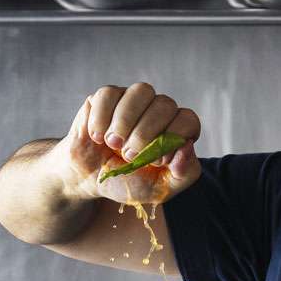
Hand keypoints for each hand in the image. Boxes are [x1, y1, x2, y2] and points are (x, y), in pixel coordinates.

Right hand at [49, 82, 201, 205]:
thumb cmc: (130, 182)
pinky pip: (109, 93)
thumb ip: (183, 174)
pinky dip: (102, 117)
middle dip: (145, 134)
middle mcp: (159, 111)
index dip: (174, 138)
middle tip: (129, 156)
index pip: (188, 120)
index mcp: (176, 131)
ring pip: (141, 91)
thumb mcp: (161, 189)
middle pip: (165, 104)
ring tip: (114, 144)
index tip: (157, 161)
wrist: (92, 179)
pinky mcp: (107, 96)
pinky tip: (98, 137)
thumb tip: (187, 147)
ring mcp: (134, 100)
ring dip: (126, 121)